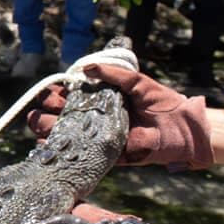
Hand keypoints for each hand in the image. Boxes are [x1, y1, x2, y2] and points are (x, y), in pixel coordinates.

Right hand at [28, 64, 214, 170]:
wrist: (180, 127)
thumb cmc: (159, 101)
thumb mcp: (136, 81)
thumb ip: (113, 73)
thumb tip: (86, 68)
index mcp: (95, 100)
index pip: (66, 96)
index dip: (55, 93)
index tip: (52, 91)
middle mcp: (90, 118)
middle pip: (56, 114)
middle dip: (47, 109)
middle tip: (51, 106)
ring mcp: (93, 137)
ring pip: (60, 133)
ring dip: (47, 127)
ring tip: (43, 123)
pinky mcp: (102, 154)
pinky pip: (76, 154)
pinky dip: (59, 150)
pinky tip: (48, 143)